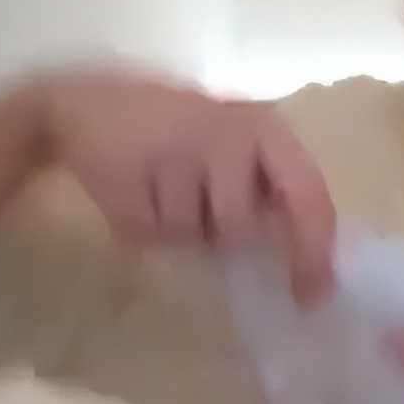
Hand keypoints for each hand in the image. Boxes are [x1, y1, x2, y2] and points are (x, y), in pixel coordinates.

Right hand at [40, 71, 335, 303]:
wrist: (89, 106)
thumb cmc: (180, 136)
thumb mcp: (239, 152)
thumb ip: (271, 193)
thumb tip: (306, 265)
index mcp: (266, 130)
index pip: (307, 194)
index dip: (314, 250)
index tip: (311, 298)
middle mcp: (228, 132)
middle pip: (239, 229)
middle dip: (218, 233)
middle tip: (196, 201)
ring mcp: (175, 148)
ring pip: (187, 234)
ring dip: (174, 228)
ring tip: (159, 188)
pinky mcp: (126, 172)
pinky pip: (146, 233)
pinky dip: (139, 227)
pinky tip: (133, 190)